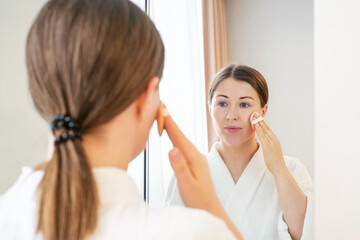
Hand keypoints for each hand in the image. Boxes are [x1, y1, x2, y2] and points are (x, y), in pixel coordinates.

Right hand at [163, 107, 243, 239]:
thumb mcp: (187, 184)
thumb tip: (172, 149)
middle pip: (179, 134)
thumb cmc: (198, 200)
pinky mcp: (193, 162)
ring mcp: (195, 158)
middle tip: (160, 105)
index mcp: (194, 157)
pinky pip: (182, 145)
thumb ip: (180, 167)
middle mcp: (195, 154)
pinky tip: (172, 136)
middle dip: (169, 120)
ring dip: (171, 127)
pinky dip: (175, 137)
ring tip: (163, 116)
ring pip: (180, 139)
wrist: (210, 209)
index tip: (161, 108)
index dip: (169, 122)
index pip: (178, 136)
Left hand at [252, 112, 286, 175]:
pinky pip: (263, 136)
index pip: (268, 130)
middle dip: (260, 120)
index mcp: (275, 141)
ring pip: (264, 130)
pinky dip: (259, 129)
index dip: (263, 123)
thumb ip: (268, 146)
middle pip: (266, 127)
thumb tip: (265, 144)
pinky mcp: (268, 146)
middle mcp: (274, 140)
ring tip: (253, 115)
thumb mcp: (271, 152)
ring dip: (259, 122)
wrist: (279, 169)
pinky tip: (255, 124)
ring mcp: (272, 142)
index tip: (258, 117)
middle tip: (255, 113)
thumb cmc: (274, 162)